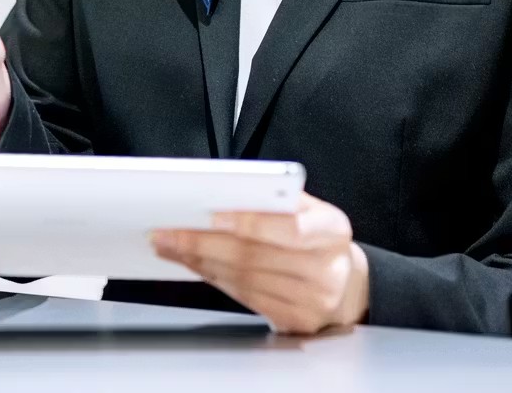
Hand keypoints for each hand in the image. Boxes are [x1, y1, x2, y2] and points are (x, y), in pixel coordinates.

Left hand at [151, 193, 369, 334]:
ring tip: (170, 245)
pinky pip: (245, 299)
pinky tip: (194, 265)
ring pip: (244, 280)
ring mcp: (312, 301)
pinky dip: (213, 279)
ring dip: (199, 262)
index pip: (289, 227)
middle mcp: (327, 269)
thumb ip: (276, 198)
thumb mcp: (311, 209)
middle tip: (166, 232)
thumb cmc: (317, 238)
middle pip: (255, 257)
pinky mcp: (295, 322)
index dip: (247, 222)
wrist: (346, 285)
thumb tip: (222, 189)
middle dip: (202, 242)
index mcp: (332, 230)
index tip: (209, 215)